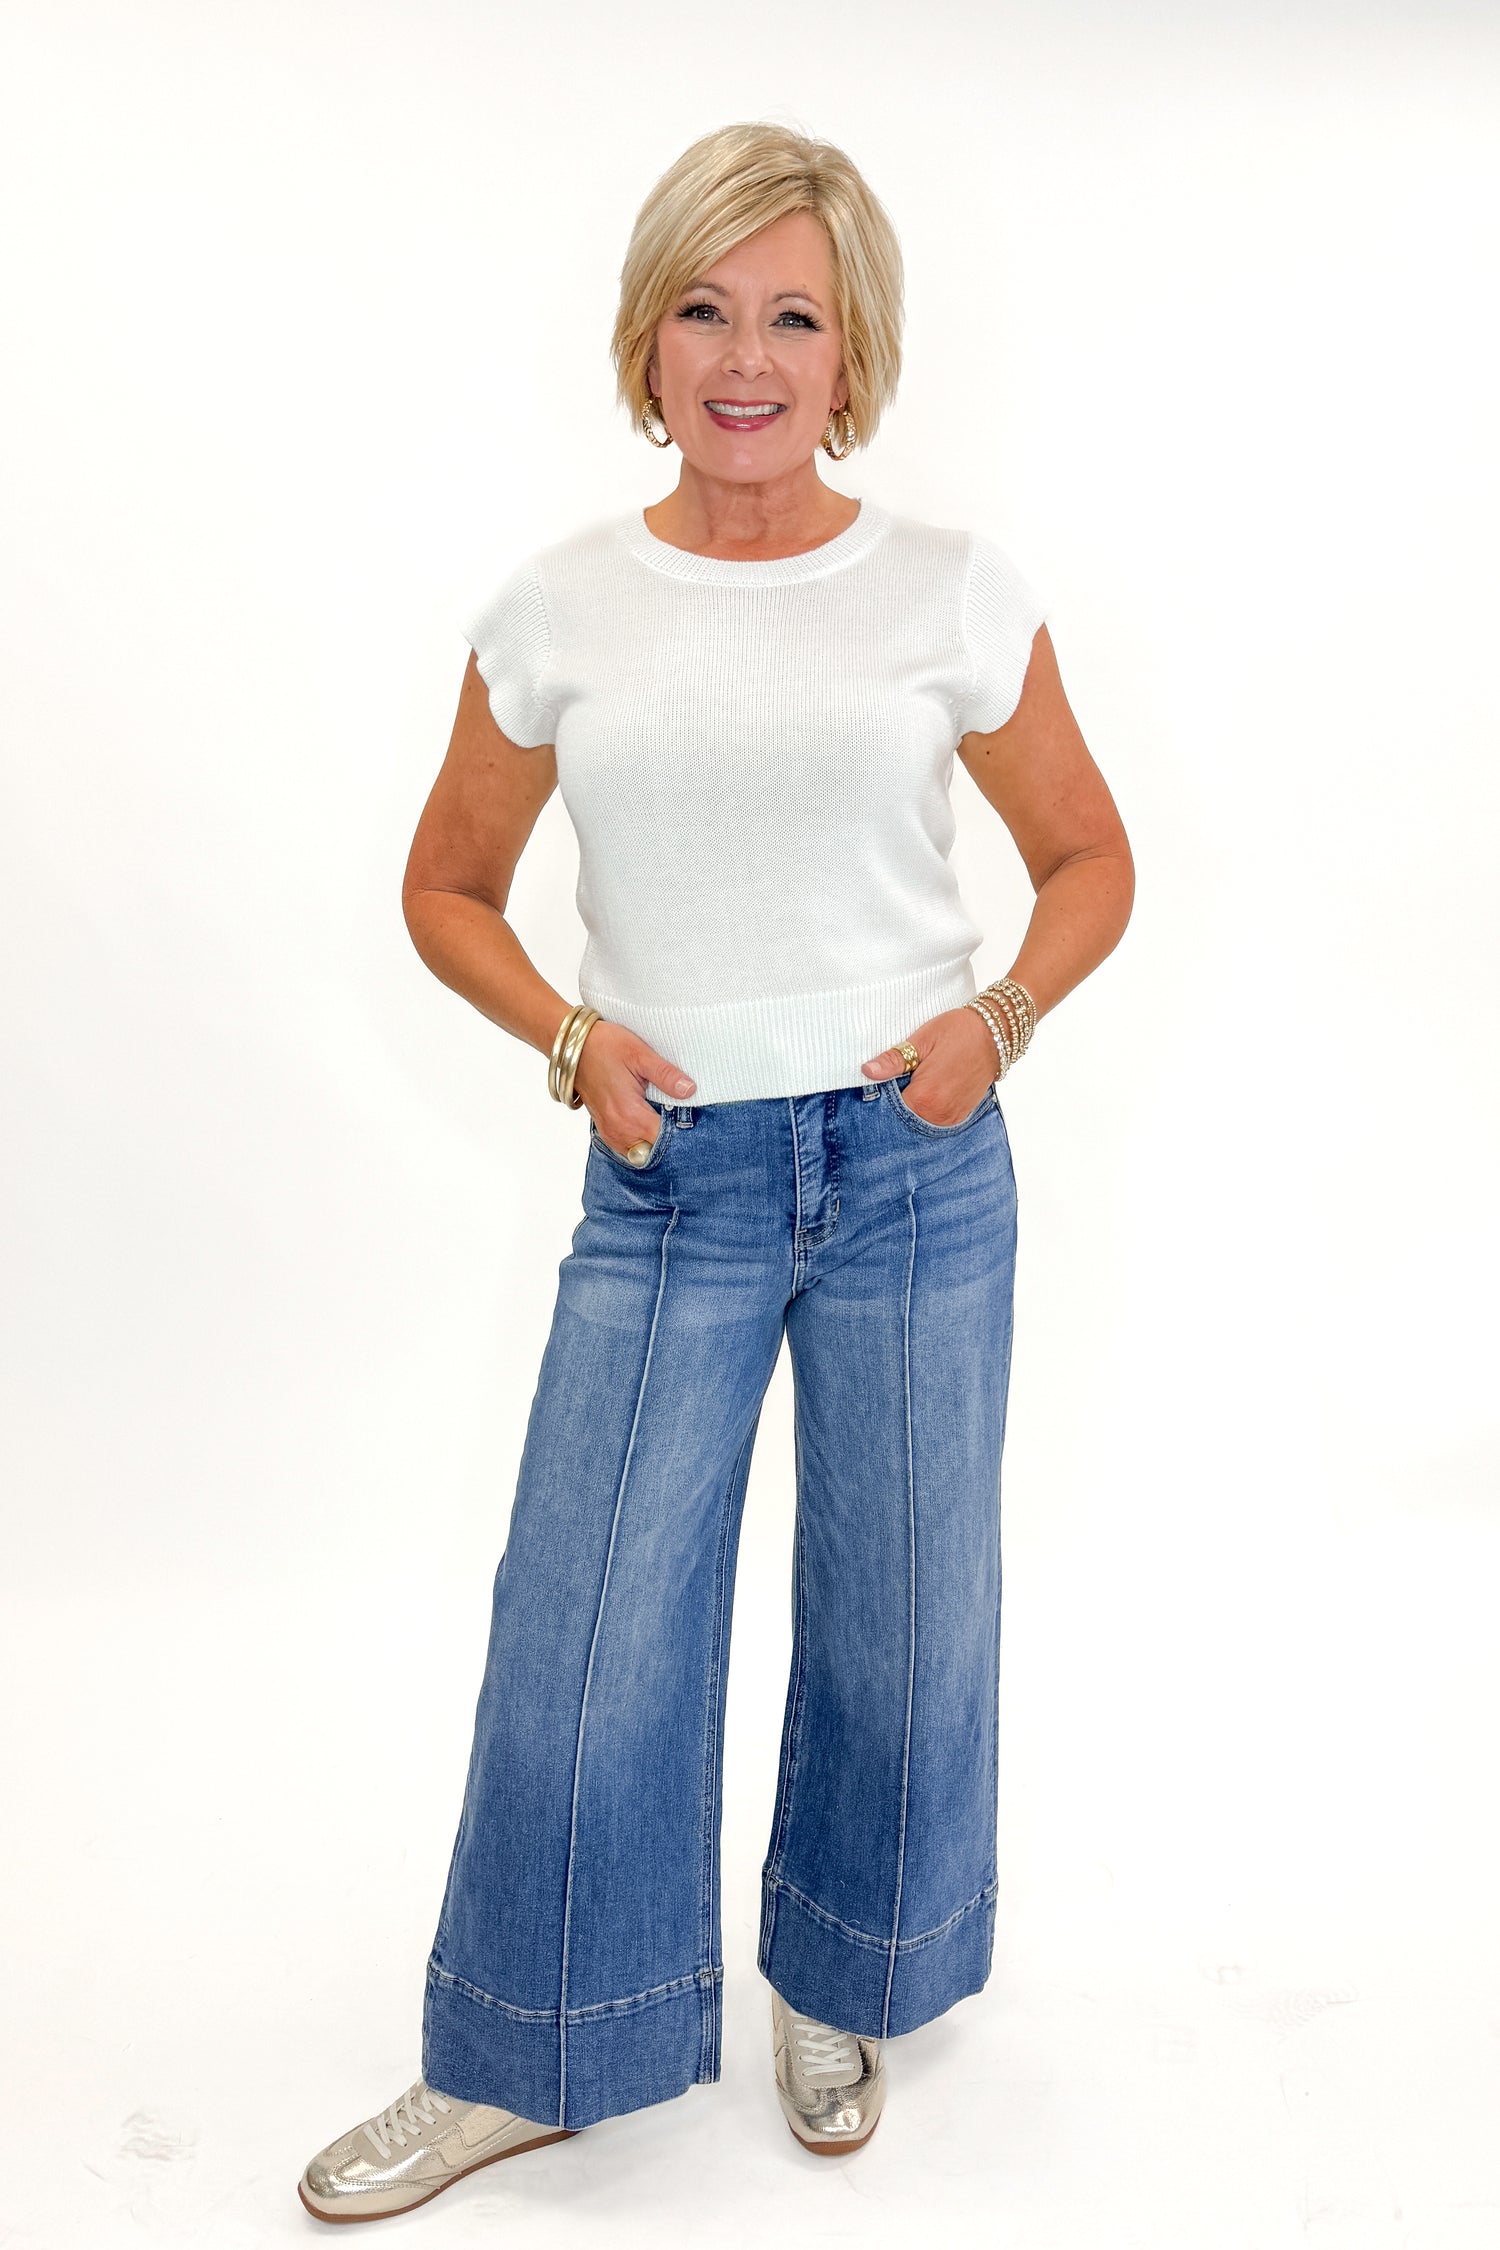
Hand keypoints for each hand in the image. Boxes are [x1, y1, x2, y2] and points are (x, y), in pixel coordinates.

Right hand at [573, 1019, 695, 1158]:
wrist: (573, 1047)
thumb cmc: (605, 1046)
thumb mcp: (640, 1054)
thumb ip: (666, 1075)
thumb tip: (690, 1089)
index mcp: (630, 1114)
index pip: (665, 1139)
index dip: (683, 1133)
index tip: (694, 1122)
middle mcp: (618, 1130)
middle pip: (654, 1150)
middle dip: (671, 1140)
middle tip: (684, 1121)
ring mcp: (609, 1132)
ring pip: (641, 1153)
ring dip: (655, 1141)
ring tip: (668, 1121)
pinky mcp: (605, 1129)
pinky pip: (629, 1147)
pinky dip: (642, 1140)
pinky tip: (651, 1123)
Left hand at [861, 1006, 995, 1126]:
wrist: (996, 1034)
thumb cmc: (958, 1032)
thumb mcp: (921, 1040)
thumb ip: (894, 1060)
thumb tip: (867, 1071)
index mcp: (925, 1098)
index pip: (888, 1109)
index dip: (881, 1095)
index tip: (881, 1082)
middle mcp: (938, 1116)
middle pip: (902, 1118)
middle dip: (894, 1103)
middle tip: (897, 1080)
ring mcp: (951, 1118)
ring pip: (918, 1120)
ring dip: (910, 1107)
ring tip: (914, 1082)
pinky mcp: (960, 1116)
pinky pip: (933, 1119)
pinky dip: (925, 1109)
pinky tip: (926, 1090)